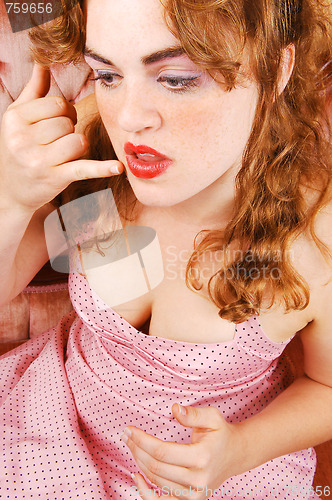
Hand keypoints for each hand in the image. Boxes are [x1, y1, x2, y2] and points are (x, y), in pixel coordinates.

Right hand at [0, 63, 122, 213]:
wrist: (9, 190)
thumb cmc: (17, 148)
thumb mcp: (17, 118)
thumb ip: (33, 90)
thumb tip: (43, 60)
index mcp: (15, 119)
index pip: (57, 103)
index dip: (65, 111)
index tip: (60, 121)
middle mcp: (23, 139)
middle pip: (68, 122)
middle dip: (70, 129)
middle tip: (59, 140)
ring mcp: (39, 160)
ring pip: (78, 141)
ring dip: (78, 147)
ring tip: (63, 153)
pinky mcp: (55, 178)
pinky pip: (83, 168)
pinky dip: (101, 168)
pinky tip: (116, 167)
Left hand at [122, 403, 241, 499]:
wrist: (235, 455)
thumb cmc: (220, 433)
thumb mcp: (212, 416)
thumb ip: (193, 414)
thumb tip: (174, 409)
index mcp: (202, 457)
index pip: (162, 451)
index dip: (141, 440)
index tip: (129, 430)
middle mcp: (198, 479)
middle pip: (155, 467)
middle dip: (136, 449)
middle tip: (126, 435)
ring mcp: (193, 494)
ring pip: (156, 480)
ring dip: (139, 462)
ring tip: (132, 446)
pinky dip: (145, 492)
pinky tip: (136, 476)